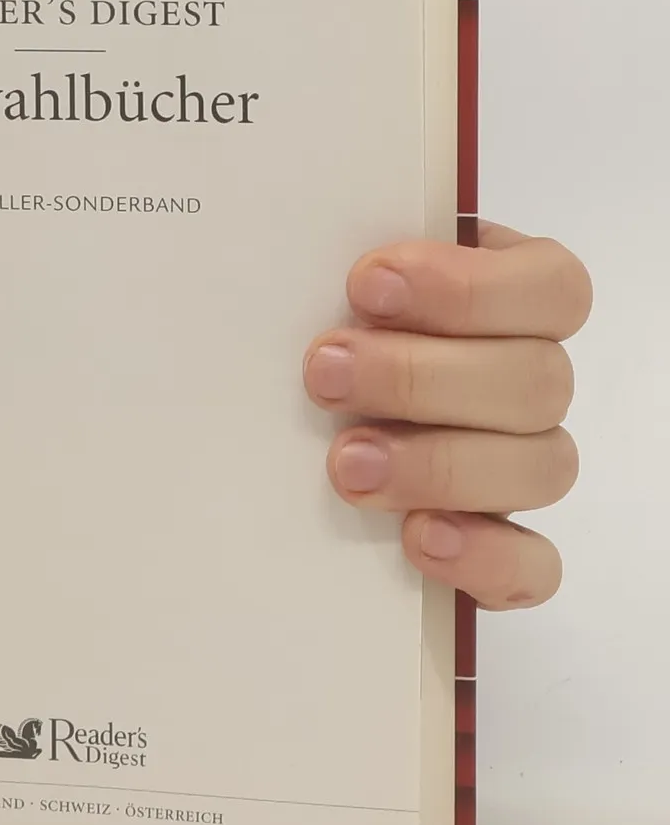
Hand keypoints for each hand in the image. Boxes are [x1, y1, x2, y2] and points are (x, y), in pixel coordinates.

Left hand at [303, 223, 589, 609]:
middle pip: (536, 380)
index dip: (469, 288)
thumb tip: (298, 258)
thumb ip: (339, 274)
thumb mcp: (321, 293)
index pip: (550, 286)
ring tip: (346, 463)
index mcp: (506, 300)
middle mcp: (526, 381)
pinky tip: (419, 538)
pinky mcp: (504, 546)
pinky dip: (485, 556)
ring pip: (541, 466)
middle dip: (420, 377)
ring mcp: (520, 466)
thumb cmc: (316, 340)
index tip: (366, 285)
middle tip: (324, 374)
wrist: (273, 441)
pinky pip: (533, 566)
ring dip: (440, 463)